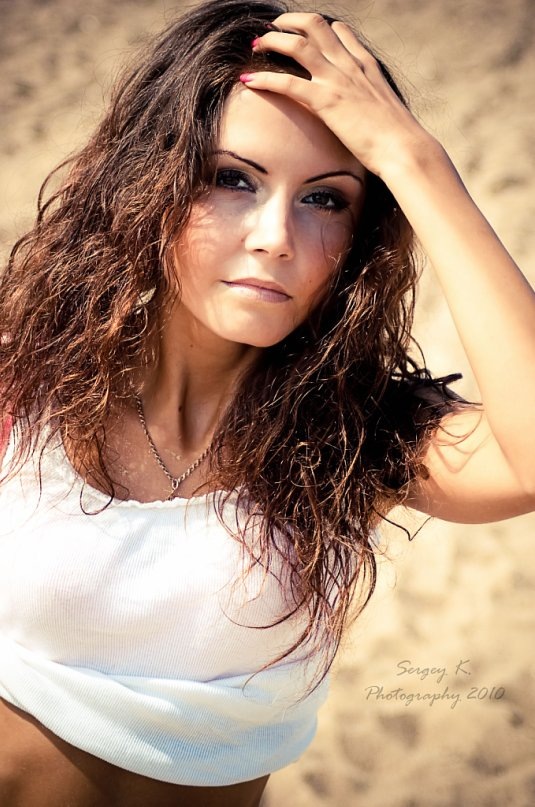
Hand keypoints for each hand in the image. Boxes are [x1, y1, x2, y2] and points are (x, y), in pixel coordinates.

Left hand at [243, 12, 433, 178]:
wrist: (405, 148)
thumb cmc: (399, 141)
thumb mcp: (387, 114)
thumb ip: (372, 107)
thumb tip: (369, 122)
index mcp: (366, 67)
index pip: (340, 32)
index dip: (318, 28)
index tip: (301, 32)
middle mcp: (350, 66)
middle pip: (315, 26)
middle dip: (289, 22)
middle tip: (272, 29)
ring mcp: (338, 81)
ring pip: (298, 45)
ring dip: (273, 40)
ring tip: (256, 45)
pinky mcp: (326, 101)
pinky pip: (287, 82)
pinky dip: (265, 78)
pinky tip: (248, 80)